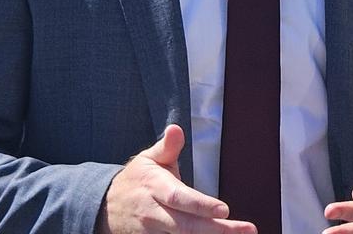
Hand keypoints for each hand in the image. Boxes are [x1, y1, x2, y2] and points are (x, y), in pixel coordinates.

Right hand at [96, 124, 256, 233]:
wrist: (106, 208)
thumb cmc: (137, 181)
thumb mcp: (149, 159)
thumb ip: (167, 147)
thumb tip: (176, 129)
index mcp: (155, 188)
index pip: (179, 199)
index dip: (201, 206)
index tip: (224, 210)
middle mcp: (154, 213)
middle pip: (187, 226)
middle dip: (218, 230)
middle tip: (247, 230)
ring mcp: (153, 233)